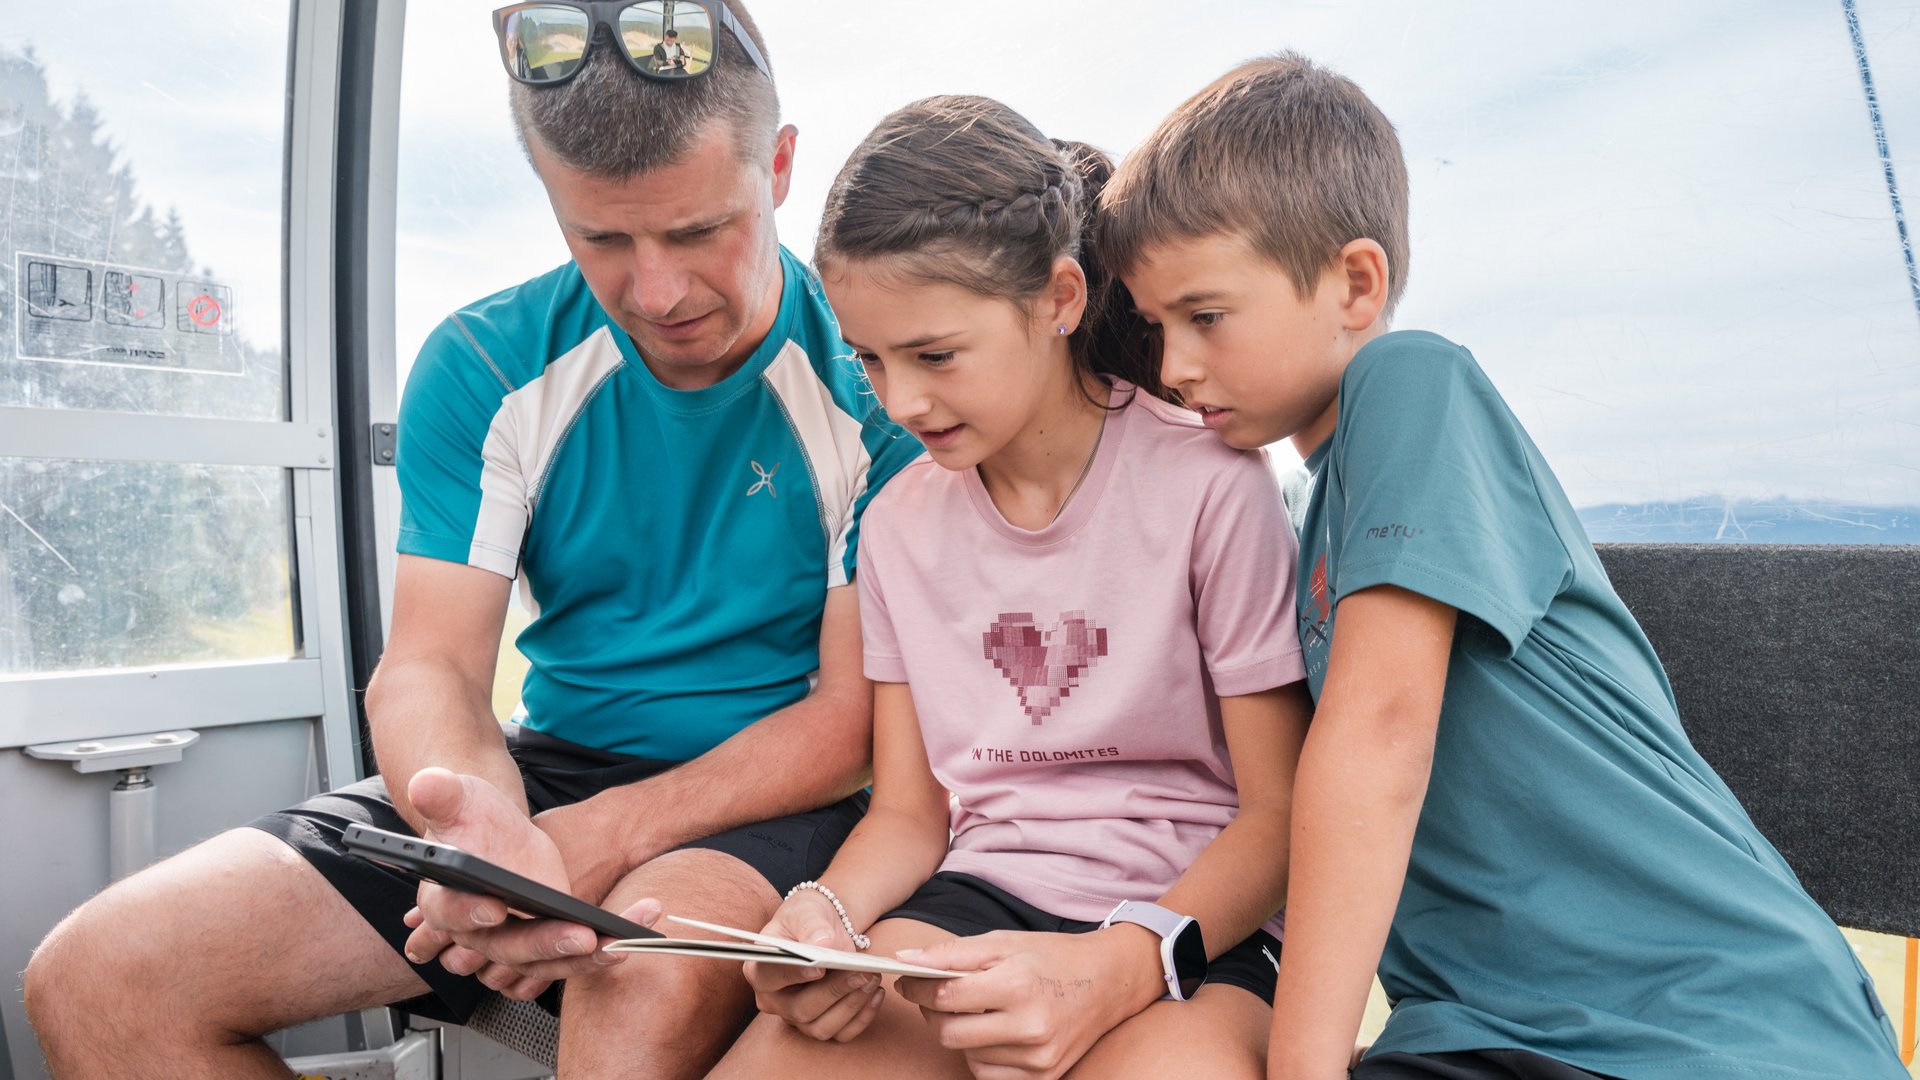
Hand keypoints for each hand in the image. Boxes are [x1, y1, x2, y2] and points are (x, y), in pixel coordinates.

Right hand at [400, 768, 661, 999]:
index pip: (451, 912)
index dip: (469, 913)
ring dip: (585, 956)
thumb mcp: (459, 799)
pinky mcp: (546, 941)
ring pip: (545, 962)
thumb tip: (425, 782)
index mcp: (444, 900)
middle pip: (507, 948)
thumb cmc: (471, 818)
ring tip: (619, 941)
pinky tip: (631, 932)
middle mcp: (477, 932)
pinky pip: (572, 956)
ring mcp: (513, 942)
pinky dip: (602, 952)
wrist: (497, 832)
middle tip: (581, 935)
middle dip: (546, 943)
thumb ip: (441, 794)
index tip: (495, 907)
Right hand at [743, 889, 884, 1041]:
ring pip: (821, 1027)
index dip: (793, 974)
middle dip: (834, 991)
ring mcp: (796, 1017)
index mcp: (760, 970)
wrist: (823, 928)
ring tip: (872, 979)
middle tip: (862, 973)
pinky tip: (876, 994)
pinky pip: (842, 1034)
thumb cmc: (807, 918)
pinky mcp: (821, 1024)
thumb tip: (823, 944)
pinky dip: (862, 1017)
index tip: (819, 967)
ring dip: (851, 1005)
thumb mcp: (806, 912)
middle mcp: (774, 1000)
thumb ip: (811, 926)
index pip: (769, 977)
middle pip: (801, 1009)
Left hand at [892, 928, 1163, 1079]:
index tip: (905, 978)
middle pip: (948, 1032)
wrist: (1107, 981)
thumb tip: (904, 958)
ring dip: (959, 1033)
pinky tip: (993, 1032)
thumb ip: (950, 953)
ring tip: (975, 1009)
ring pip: (966, 1055)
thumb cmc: (1051, 956)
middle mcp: (1030, 1027)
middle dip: (931, 1013)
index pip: (945, 997)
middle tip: (934, 995)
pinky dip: (980, 1055)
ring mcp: (1038, 1057)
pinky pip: (988, 1074)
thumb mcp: (1002, 942)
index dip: (915, 987)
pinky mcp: (1043, 1076)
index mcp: (1018, 985)